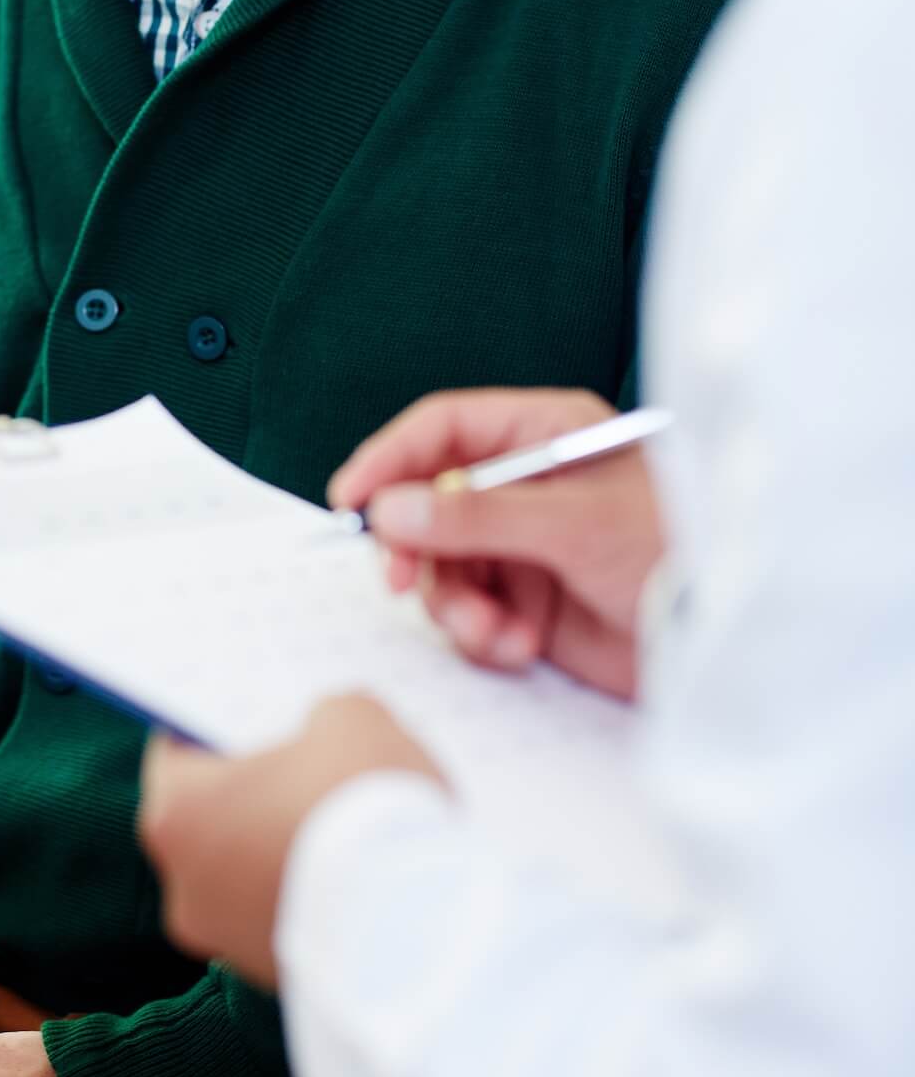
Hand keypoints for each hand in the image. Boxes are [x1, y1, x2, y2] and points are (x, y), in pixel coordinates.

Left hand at [139, 695, 446, 987]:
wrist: (424, 922)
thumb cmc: (367, 803)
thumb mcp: (351, 718)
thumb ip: (323, 717)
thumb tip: (327, 732)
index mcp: (175, 813)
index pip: (177, 754)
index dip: (217, 729)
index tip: (250, 717)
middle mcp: (184, 889)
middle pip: (213, 821)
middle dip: (255, 795)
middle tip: (306, 766)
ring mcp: (227, 945)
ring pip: (248, 879)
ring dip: (283, 855)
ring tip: (346, 826)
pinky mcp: (277, 984)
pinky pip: (287, 921)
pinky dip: (312, 900)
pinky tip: (360, 876)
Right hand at [330, 388, 663, 700]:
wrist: (724, 638)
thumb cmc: (675, 551)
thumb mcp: (575, 523)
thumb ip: (479, 516)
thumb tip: (390, 510)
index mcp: (542, 434)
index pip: (443, 429)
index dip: (391, 458)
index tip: (352, 498)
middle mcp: (526, 485)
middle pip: (427, 501)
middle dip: (414, 546)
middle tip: (401, 582)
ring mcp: (524, 546)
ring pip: (442, 566)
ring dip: (454, 605)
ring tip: (494, 632)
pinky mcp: (528, 603)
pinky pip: (470, 614)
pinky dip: (484, 635)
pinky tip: (522, 647)